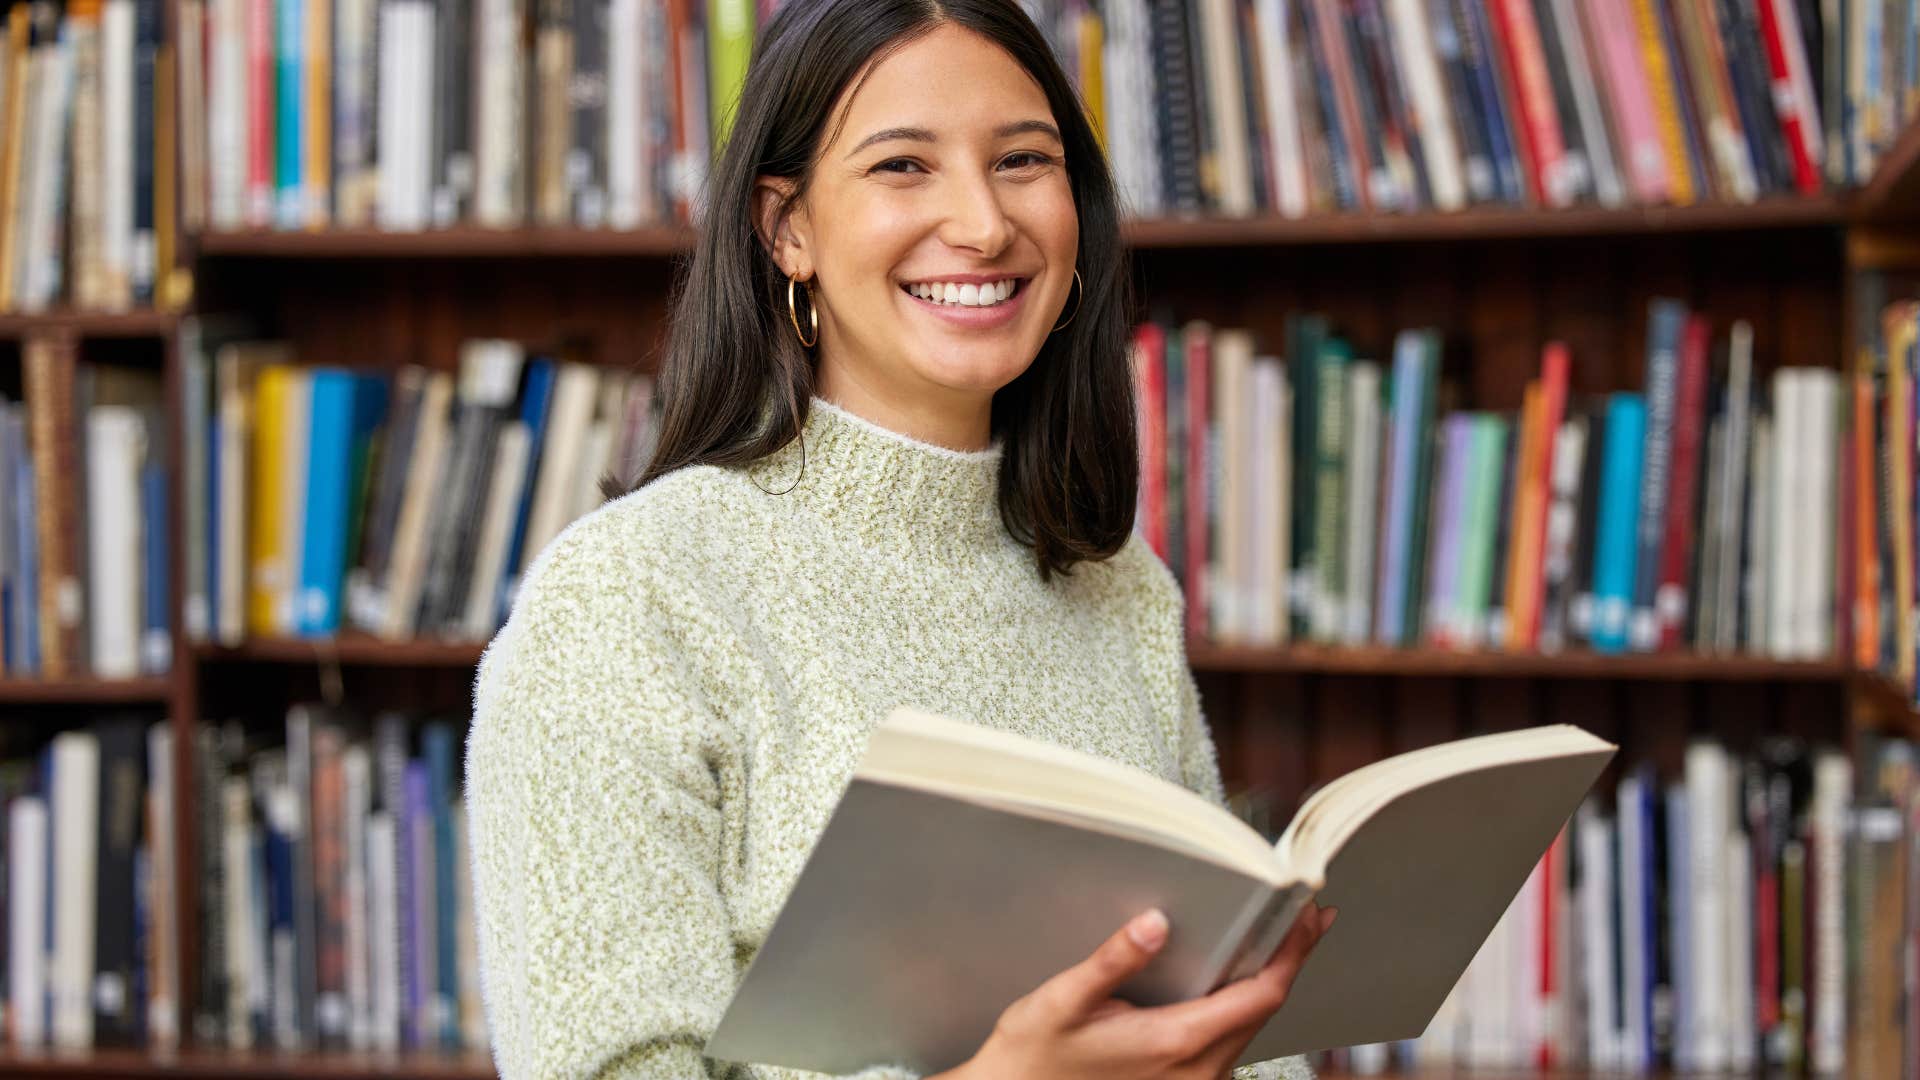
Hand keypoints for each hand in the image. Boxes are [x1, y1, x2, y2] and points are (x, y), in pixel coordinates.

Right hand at [931, 901, 1336, 1079]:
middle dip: (1289, 961)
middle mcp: (1197, 1072)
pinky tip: (1239, 981)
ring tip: (1283, 940)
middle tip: (1308, 915)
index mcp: (1175, 1043)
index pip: (1260, 995)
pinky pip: (1230, 1043)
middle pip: (1264, 1011)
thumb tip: (1155, 922)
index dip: (1292, 954)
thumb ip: (1113, 961)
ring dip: (1269, 984)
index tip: (1309, 917)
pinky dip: (1244, 1007)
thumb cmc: (1034, 1054)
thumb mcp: (1064, 1000)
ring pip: (1250, 1029)